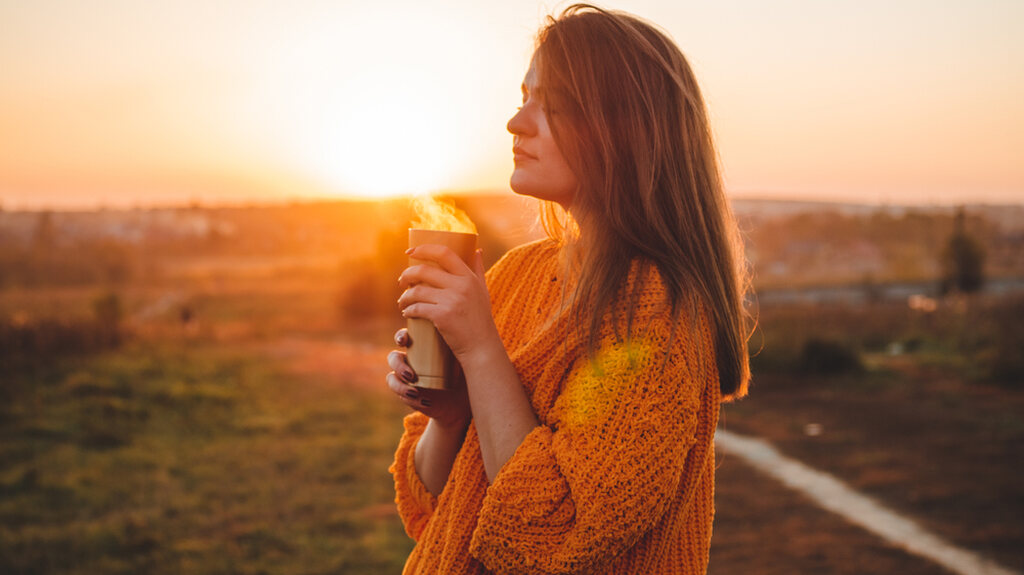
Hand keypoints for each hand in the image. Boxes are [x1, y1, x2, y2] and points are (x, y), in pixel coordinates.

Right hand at [386, 328, 470, 428]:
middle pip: (393, 357)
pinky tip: (420, 398)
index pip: (404, 337)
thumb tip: (471, 321)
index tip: (405, 340)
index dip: (400, 337)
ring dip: (399, 383)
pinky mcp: (406, 393)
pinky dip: (406, 396)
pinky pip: (398, 392)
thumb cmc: (463, 373)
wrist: (460, 400)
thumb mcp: (464, 357)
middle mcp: (410, 361)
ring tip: (414, 389)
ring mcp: (406, 378)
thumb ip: (466, 341)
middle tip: (410, 372)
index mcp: (420, 347)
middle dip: (397, 363)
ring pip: (392, 376)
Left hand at [397, 245, 500, 361]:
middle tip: (401, 281)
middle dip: (407, 274)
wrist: (481, 348)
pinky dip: (408, 310)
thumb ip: (479, 270)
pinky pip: (417, 308)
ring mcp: (452, 301)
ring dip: (405, 296)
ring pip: (417, 291)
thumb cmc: (480, 320)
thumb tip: (476, 250)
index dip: (424, 249)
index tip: (410, 251)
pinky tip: (407, 313)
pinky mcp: (443, 316)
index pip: (444, 253)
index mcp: (469, 277)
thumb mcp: (483, 292)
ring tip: (403, 301)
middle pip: (424, 271)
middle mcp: (461, 286)